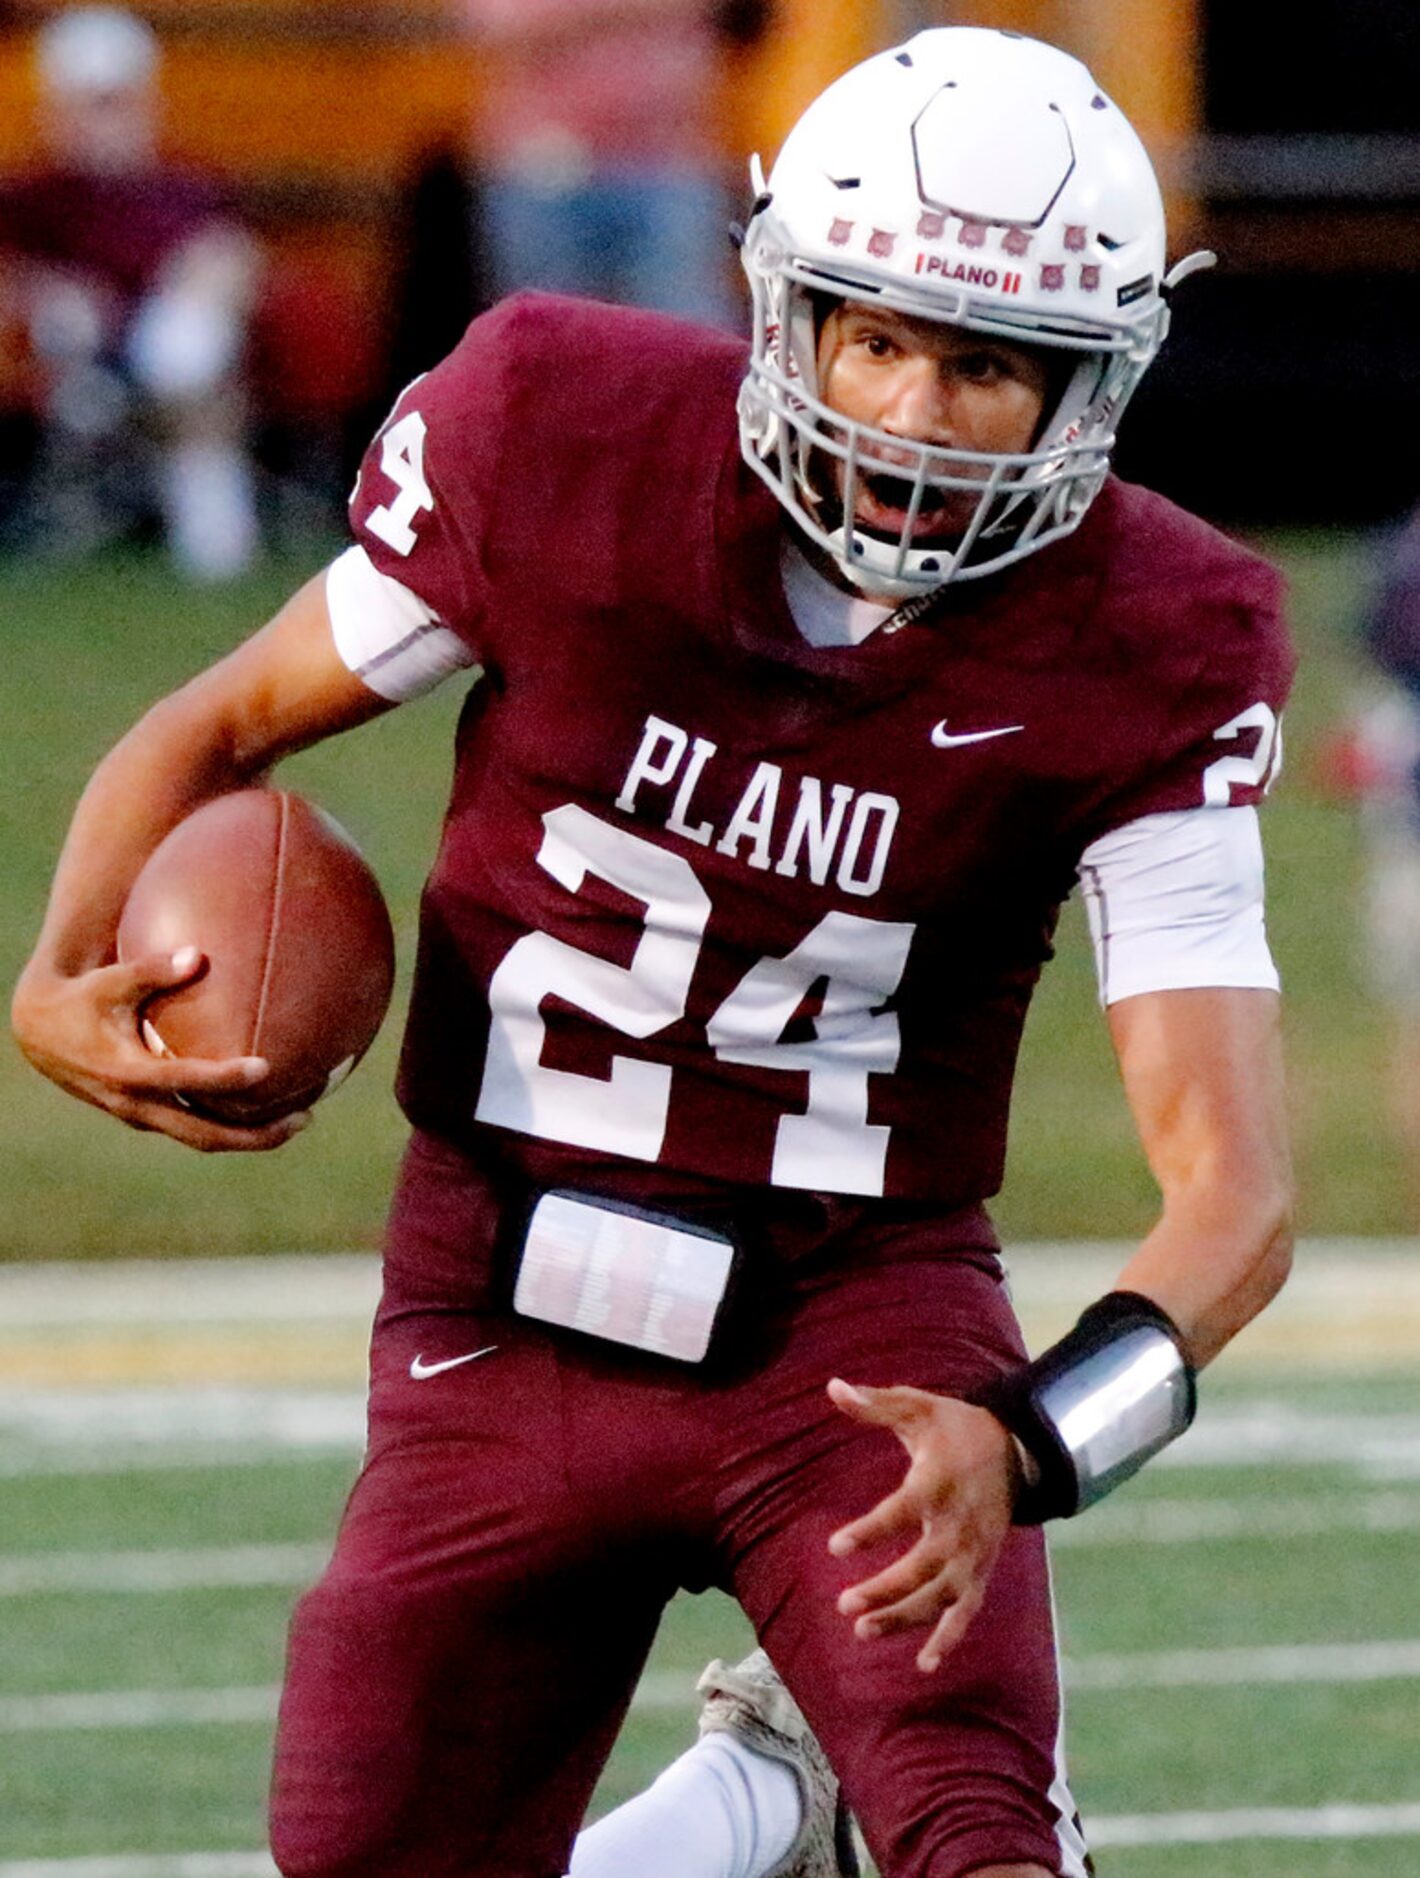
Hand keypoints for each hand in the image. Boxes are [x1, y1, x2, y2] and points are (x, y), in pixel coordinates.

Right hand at [11, 946, 306, 1151]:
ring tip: (299, 1119)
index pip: (183, 1081)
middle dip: (255, 1134)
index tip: (265, 1068)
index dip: (224, 1079)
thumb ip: (151, 970)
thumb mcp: (108, 981)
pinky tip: (267, 1104)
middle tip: (305, 1118)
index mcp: (127, 1073)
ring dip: (250, 1136)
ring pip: (203, 1137)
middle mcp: (137, 1104)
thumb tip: (197, 954)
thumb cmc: (82, 998)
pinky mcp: (148, 1116)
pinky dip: (232, 1122)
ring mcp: (143, 1116)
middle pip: (204, 1134)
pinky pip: (196, 1126)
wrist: (42, 1036)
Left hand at [826, 1378, 1018, 1673]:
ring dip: (904, 1617)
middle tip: (844, 1605)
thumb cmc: (953, 1427)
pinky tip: (924, 1665)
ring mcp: (974, 1553)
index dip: (870, 1530)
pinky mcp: (982, 1570)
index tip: (836, 1547)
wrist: (1015, 1449)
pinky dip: (949, 1639)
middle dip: (886, 1589)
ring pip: (941, 1596)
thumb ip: (874, 1403)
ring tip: (863, 1631)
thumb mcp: (917, 1405)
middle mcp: (959, 1524)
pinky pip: (967, 1611)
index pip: (902, 1511)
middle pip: (923, 1566)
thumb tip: (832, 1386)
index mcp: (940, 1482)